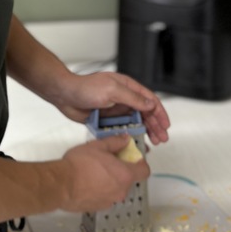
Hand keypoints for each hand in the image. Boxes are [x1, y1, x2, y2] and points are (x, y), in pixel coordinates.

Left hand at [50, 70, 169, 145]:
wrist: (65, 96)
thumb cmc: (85, 88)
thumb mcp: (112, 90)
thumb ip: (132, 98)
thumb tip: (150, 104)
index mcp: (127, 87)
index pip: (149, 99)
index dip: (159, 112)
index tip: (165, 125)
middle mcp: (123, 98)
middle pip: (145, 113)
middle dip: (155, 125)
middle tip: (162, 138)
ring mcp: (116, 110)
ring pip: (136, 123)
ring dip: (145, 132)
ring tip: (153, 142)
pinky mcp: (108, 120)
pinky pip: (122, 129)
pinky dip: (130, 136)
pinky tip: (134, 143)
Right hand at [59, 134, 149, 212]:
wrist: (62, 185)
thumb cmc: (80, 164)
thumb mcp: (98, 146)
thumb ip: (115, 142)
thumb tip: (126, 139)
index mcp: (125, 174)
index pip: (144, 171)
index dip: (140, 162)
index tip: (131, 157)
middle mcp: (121, 190)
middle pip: (128, 179)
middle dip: (121, 170)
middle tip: (106, 161)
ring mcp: (110, 201)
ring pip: (116, 188)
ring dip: (109, 181)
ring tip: (93, 172)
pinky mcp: (98, 207)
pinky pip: (104, 196)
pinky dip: (100, 190)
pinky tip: (87, 183)